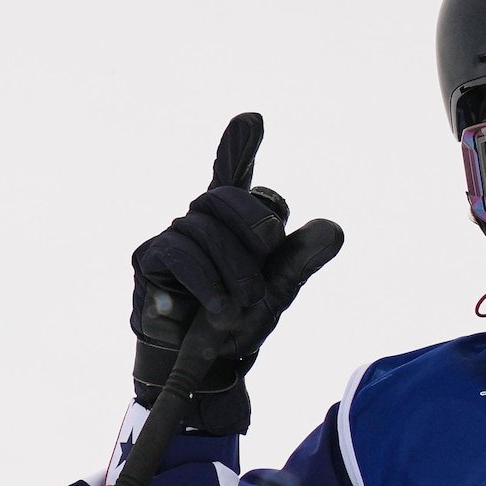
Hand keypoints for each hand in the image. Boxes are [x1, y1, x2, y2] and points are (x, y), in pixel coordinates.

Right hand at [130, 112, 342, 433]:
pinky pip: (182, 255)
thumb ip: (303, 257)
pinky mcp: (150, 260)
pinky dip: (208, 283)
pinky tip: (221, 309)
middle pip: (226, 196)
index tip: (253, 119)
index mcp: (235, 222)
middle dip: (254, 221)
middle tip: (272, 248)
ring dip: (234, 270)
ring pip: (206, 230)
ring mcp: (173, 236)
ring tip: (244, 306)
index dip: (239, 146)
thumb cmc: (240, 321)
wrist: (205, 366)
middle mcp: (202, 220)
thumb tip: (335, 228)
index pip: (237, 176)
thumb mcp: (279, 289)